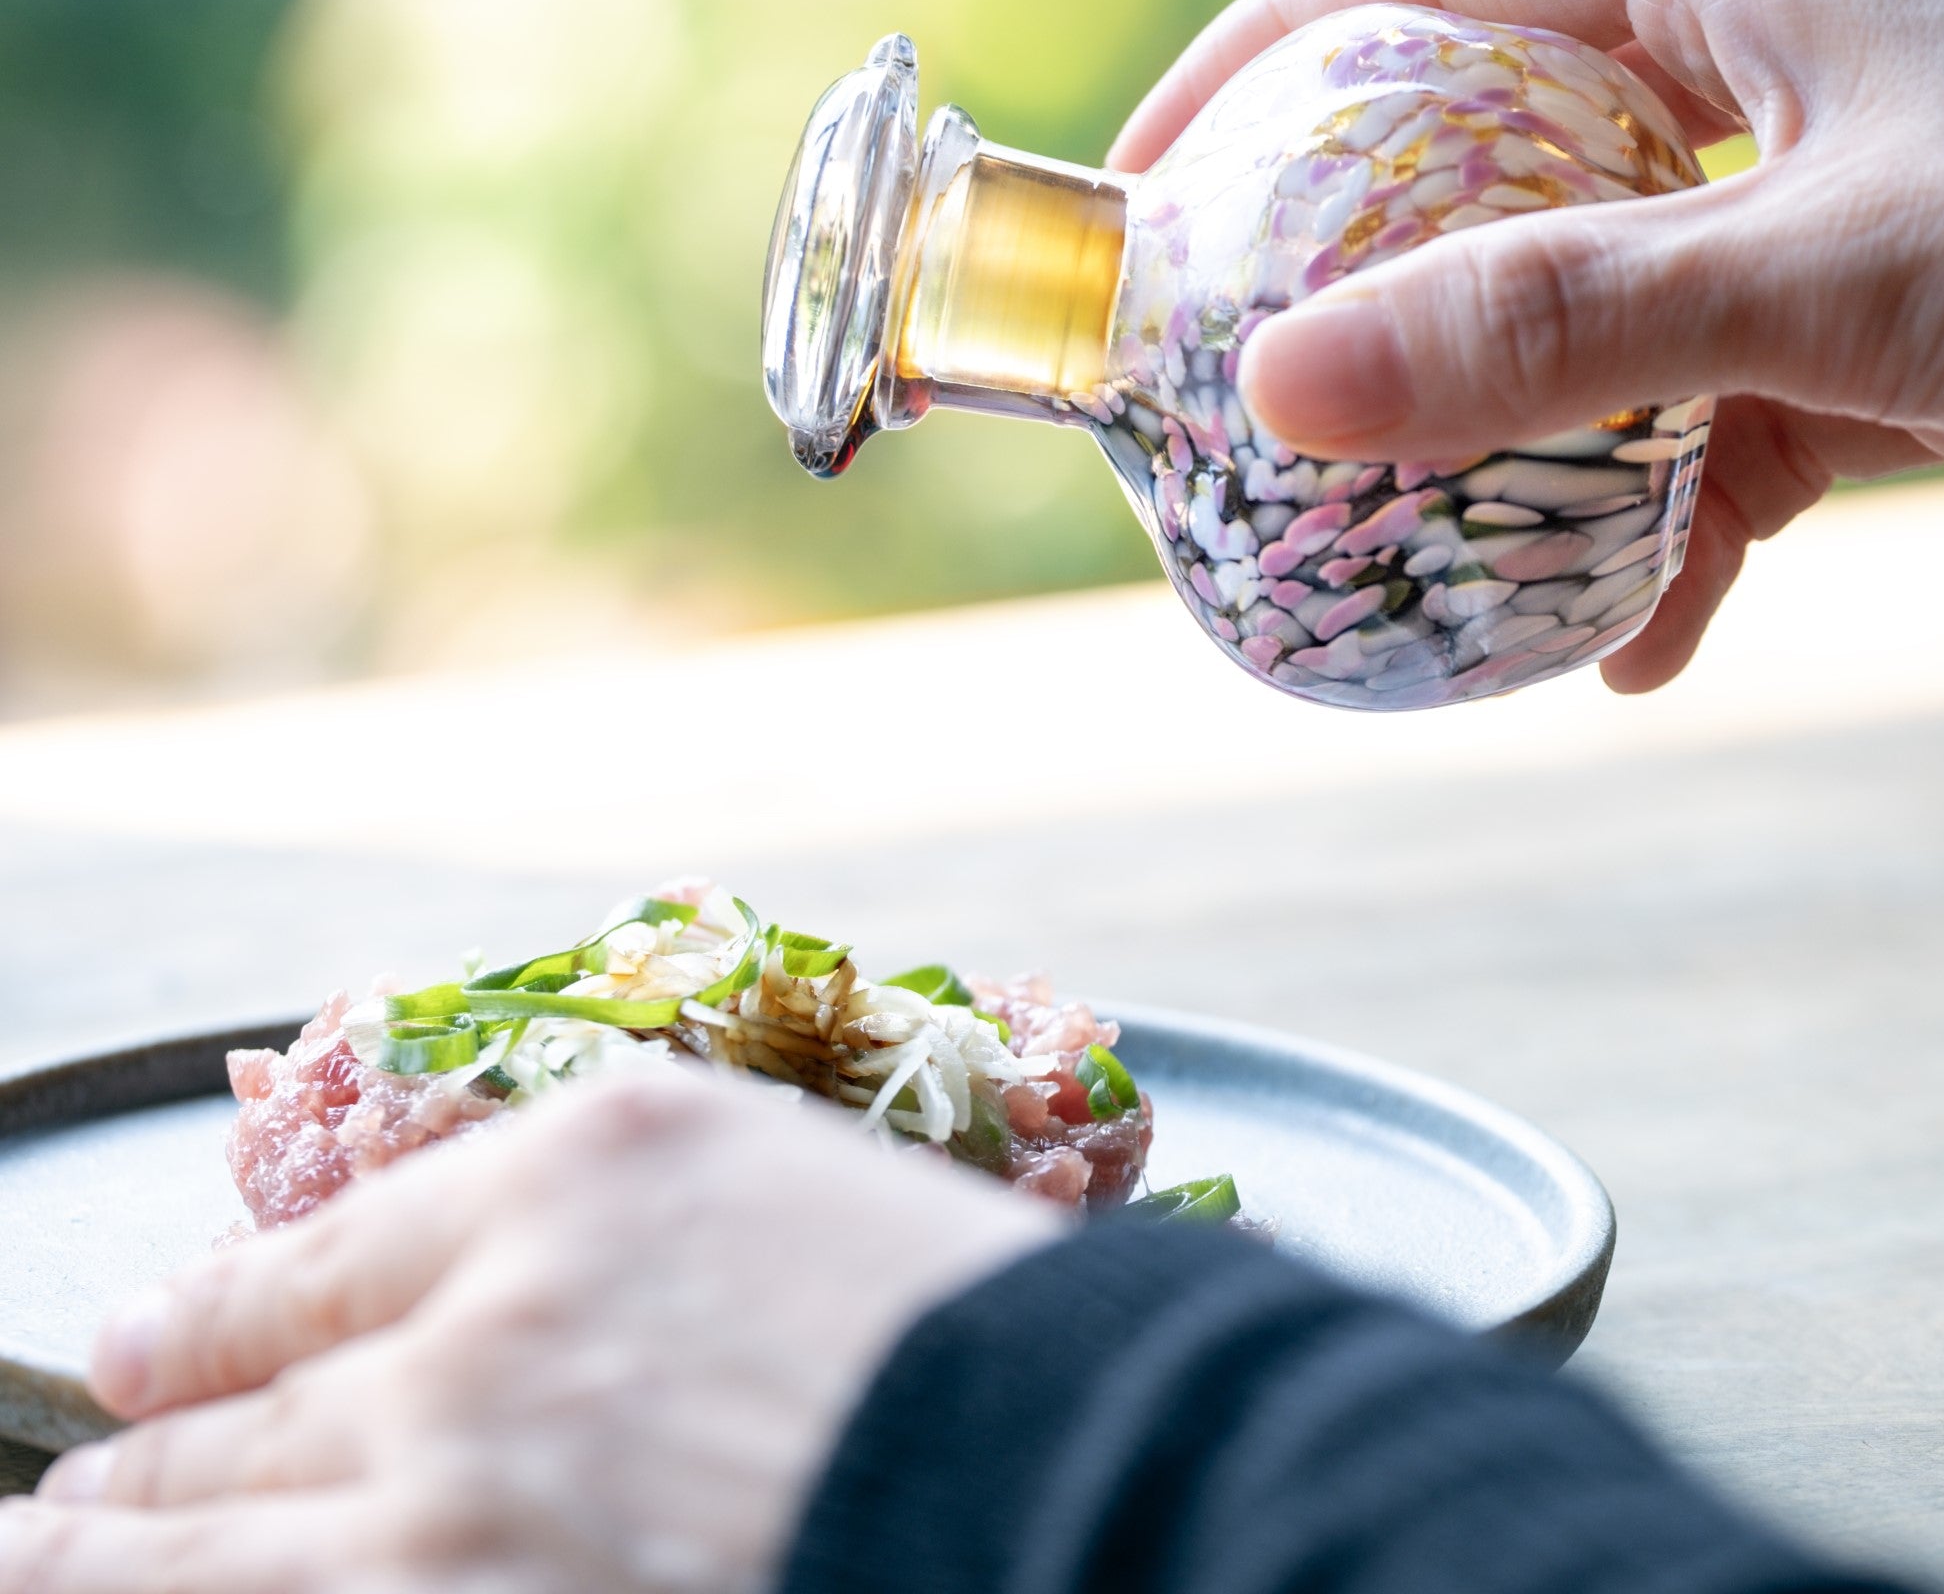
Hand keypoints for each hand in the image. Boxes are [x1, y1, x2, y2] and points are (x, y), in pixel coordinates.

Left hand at [4, 1066, 1057, 1591]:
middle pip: (245, 1408)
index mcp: (582, 1168)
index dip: (207, 1313)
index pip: (325, 1254)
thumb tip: (462, 1308)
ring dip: (106, 1556)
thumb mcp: (773, 1187)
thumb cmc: (956, 1317)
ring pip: (208, 1549)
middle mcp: (493, 1323)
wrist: (1062, 1459)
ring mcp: (467, 1508)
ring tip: (51, 1557)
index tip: (137, 1348)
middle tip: (71, 1486)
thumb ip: (598, 1224)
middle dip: (134, 1461)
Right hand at [1111, 0, 1943, 689]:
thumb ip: (1554, 324)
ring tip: (1438, 548)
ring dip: (1530, 428)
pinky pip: (1735, 412)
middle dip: (1382, 260)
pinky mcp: (1902, 325)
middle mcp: (1784, 59)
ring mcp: (1844, 196)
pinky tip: (1647, 640)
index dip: (1278, 46)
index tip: (1162, 170)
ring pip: (1615, 299)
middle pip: (1510, 136)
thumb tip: (1286, 381)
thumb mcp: (1822, 279)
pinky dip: (1679, 520)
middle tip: (1267, 374)